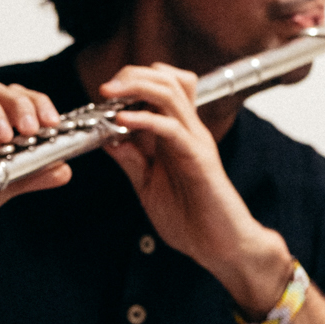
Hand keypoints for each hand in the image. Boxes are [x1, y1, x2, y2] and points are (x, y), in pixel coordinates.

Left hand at [98, 63, 292, 312]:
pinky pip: (172, 127)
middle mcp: (188, 131)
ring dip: (136, 88)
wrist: (220, 247)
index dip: (132, 82)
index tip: (104, 96)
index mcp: (176, 135)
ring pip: (170, 93)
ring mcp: (195, 142)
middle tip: (105, 88)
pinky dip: (144, 120)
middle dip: (132, 76)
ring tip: (110, 95)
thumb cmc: (192, 220)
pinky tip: (122, 122)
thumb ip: (131, 160)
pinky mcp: (199, 158)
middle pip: (166, 79)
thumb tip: (107, 138)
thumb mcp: (148, 186)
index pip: (161, 88)